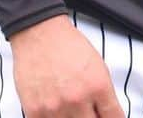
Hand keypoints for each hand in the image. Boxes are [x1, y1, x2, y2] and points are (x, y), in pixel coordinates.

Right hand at [10, 14, 124, 117]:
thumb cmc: (68, 46)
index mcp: (98, 86)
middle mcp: (78, 99)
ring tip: (69, 106)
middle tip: (87, 110)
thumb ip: (104, 95)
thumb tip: (105, 115)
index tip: (107, 117)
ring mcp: (56, 108)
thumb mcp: (97, 65)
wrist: (39, 33)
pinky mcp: (35, 111)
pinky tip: (55, 108)